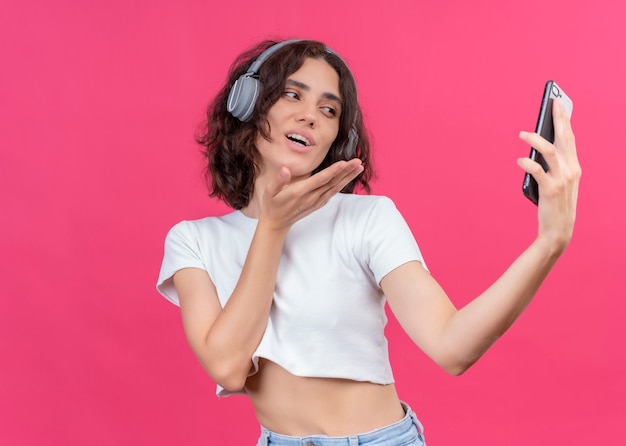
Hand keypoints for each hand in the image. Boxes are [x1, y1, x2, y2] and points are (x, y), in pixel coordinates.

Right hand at [259, 159, 363, 230]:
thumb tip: (285, 170)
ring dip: (348, 178)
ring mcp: (316, 202)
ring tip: (359, 168)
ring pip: (335, 188)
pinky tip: (348, 178)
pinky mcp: (318, 204)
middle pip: (332, 183)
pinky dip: (341, 185)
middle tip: (358, 162)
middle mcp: (310, 197)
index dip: (333, 171)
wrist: (276, 223)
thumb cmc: (272, 204)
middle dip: (346, 172)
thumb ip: (279, 180)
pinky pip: (332, 193)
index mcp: (299, 192)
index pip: (320, 180)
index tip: (344, 163)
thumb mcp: (270, 191)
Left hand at [518, 99, 581, 251]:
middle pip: (564, 139)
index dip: (565, 120)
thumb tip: (536, 147)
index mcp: (574, 167)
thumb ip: (552, 165)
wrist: (559, 230)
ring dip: (535, 139)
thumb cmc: (555, 204)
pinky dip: (528, 163)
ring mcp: (562, 180)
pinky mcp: (550, 190)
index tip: (560, 104)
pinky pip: (538, 170)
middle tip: (551, 103)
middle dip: (558, 119)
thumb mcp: (558, 181)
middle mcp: (571, 170)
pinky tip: (520, 159)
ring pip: (550, 151)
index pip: (570, 139)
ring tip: (522, 134)